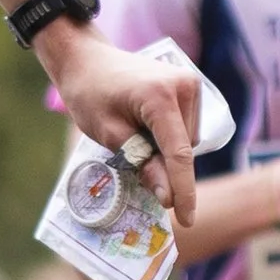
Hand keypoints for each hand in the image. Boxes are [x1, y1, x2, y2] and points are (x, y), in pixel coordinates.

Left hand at [41, 27, 202, 224]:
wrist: (88, 59)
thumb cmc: (91, 94)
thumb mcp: (109, 134)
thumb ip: (142, 164)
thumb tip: (169, 197)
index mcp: (161, 97)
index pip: (179, 154)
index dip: (184, 190)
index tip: (186, 219)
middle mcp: (185, 86)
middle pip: (184, 149)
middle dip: (164, 165)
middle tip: (129, 153)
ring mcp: (191, 83)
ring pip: (187, 141)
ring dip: (165, 150)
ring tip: (133, 131)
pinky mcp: (190, 86)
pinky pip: (185, 127)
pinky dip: (168, 137)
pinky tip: (144, 126)